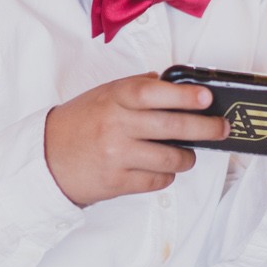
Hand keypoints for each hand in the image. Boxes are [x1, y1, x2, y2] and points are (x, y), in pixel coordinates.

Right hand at [43, 74, 227, 207]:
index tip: (206, 97)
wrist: (46, 159)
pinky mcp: (117, 182)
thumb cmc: (78, 123)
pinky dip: (166, 175)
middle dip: (205, 128)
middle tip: (221, 129)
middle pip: (171, 126)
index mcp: (113, 98)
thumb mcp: (102, 95)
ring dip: (187, 157)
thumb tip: (171, 84)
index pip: (153, 93)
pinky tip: (162, 168)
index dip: (184, 95)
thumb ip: (135, 87)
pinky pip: (157, 179)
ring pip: (170, 158)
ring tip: (188, 154)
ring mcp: (117, 155)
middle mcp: (115, 125)